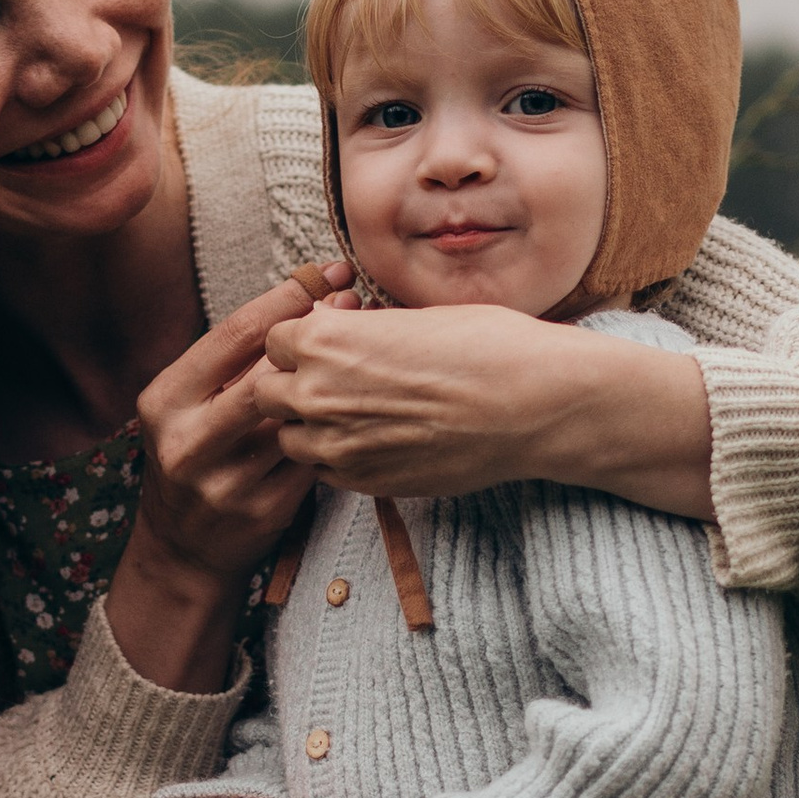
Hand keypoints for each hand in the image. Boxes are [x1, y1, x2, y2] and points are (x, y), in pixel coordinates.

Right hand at [107, 266, 349, 689]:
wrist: (184, 548)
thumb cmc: (196, 458)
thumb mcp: (188, 408)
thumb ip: (230, 364)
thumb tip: (304, 300)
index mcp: (166, 400)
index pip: (233, 334)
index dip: (286, 296)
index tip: (325, 272)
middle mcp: (189, 440)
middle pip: (268, 372)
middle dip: (317, 332)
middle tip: (356, 301)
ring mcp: (226, 480)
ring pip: (295, 417)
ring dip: (336, 378)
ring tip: (366, 346)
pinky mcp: (263, 510)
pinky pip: (312, 458)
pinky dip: (339, 428)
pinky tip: (362, 403)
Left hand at [255, 299, 712, 511]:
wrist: (531, 404)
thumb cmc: (485, 344)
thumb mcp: (412, 315)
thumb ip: (359, 330)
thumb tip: (342, 330)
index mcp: (325, 340)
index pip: (273, 341)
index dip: (301, 342)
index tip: (328, 344)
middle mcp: (317, 394)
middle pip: (266, 393)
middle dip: (292, 385)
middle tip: (332, 382)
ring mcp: (337, 445)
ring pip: (288, 438)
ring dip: (309, 426)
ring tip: (354, 414)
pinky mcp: (364, 482)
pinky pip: (324, 471)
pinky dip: (337, 457)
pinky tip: (375, 440)